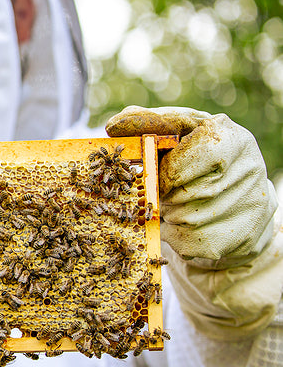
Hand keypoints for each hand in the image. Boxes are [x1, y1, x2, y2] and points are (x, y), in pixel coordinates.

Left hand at [106, 106, 281, 337]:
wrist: (232, 200)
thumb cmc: (194, 160)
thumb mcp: (176, 134)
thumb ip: (147, 125)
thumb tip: (114, 127)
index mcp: (234, 139)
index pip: (200, 153)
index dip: (171, 169)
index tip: (159, 176)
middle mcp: (250, 170)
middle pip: (187, 191)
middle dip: (164, 195)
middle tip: (164, 193)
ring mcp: (251, 206)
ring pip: (187, 219)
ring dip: (169, 215)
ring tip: (175, 206)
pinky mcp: (244, 239)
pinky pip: (192, 242)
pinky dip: (177, 236)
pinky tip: (184, 225)